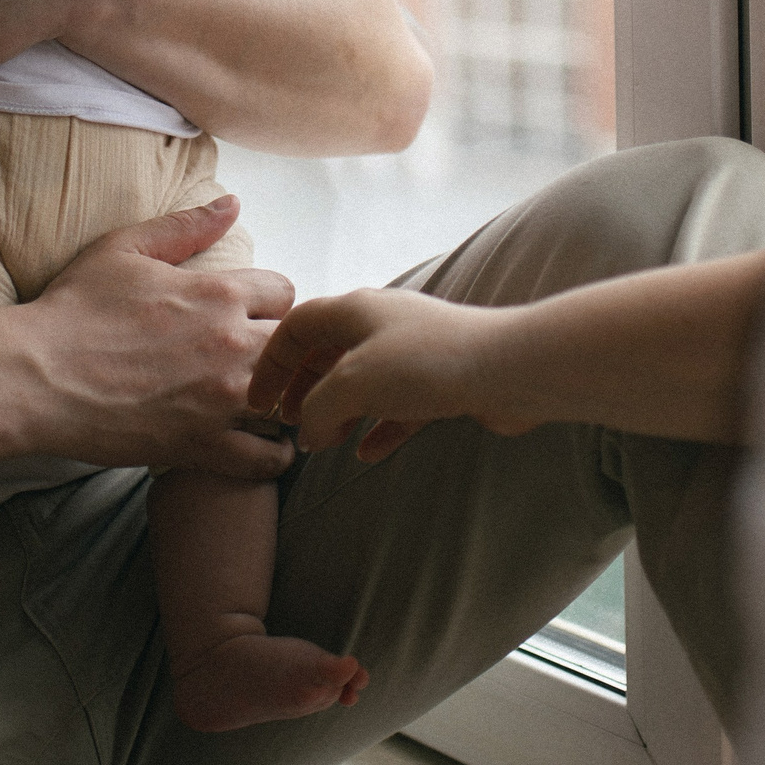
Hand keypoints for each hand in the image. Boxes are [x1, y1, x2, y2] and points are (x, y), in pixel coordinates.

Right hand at [22, 196, 298, 477]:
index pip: (286, 292)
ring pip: (290, 403)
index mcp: (218, 293)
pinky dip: (270, 456)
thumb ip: (185, 226)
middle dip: (284, 350)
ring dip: (284, 401)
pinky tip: (261, 446)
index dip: (271, 303)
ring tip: (268, 404)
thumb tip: (232, 204)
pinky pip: (265, 459)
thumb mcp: (126, 248)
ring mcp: (220, 400)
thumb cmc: (73, 309)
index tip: (253, 316)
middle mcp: (231, 345)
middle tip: (263, 360)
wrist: (35, 375)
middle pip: (296, 348)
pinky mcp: (203, 446)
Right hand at [247, 288, 531, 461]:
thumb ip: (317, 409)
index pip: (295, 326)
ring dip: (340, 411)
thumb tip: (310, 432)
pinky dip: (379, 428)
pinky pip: (398, 407)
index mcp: (354, 310)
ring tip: (325, 443)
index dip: (270, 362)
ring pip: (363, 381)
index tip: (257, 401)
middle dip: (303, 389)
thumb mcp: (352, 383)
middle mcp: (382, 325)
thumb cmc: (426, 364)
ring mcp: (413, 353)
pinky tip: (368, 454)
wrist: (507, 369)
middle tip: (287, 424)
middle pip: (327, 352)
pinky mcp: (441, 382)